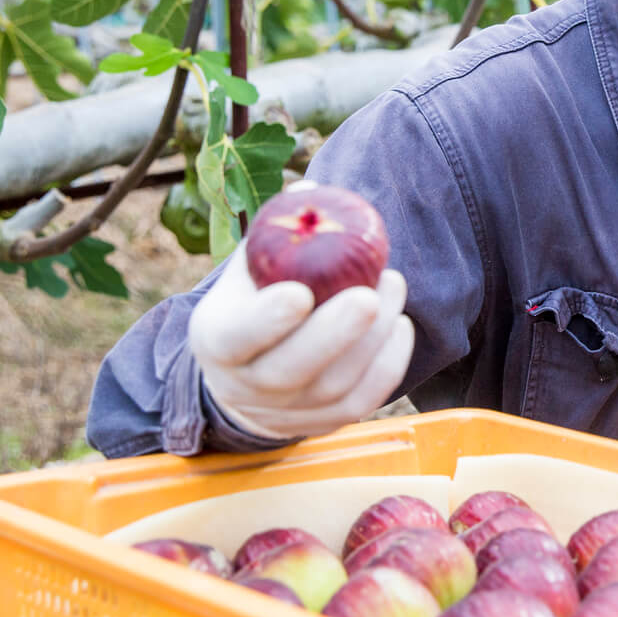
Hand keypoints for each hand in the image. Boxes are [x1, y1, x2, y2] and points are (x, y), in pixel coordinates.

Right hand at [188, 244, 414, 441]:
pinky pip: (362, 402)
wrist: (246, 376)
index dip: (267, 320)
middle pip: (291, 371)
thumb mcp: (249, 270)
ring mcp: (285, 412)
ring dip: (373, 338)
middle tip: (370, 293)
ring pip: (334, 386)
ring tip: (392, 286)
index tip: (300, 292)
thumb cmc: (253, 304)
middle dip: (335, 333)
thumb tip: (311, 192)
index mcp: (217, 340)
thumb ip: (276, 234)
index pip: (237, 338)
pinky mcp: (322, 424)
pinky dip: (388, 365)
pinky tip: (399, 324)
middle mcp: (246, 385)